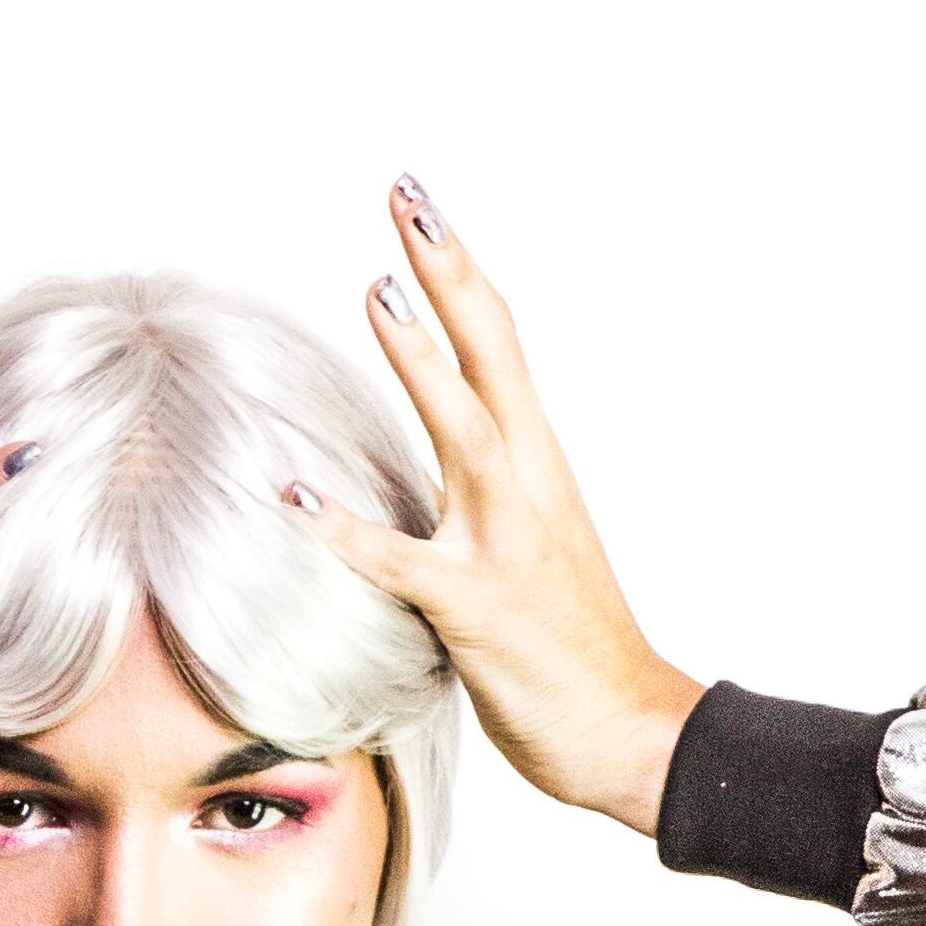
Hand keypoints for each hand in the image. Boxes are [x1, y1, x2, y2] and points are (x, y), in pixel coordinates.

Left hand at [282, 176, 704, 838]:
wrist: (633, 731)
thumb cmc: (573, 648)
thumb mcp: (527, 548)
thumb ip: (477, 498)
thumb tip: (423, 467)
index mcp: (539, 466)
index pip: (500, 344)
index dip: (459, 272)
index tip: (421, 206)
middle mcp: (529, 487)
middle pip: (492, 354)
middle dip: (448, 270)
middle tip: (407, 194)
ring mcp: (506, 544)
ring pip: (462, 432)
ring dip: (420, 360)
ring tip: (374, 289)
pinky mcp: (477, 608)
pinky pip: (400, 562)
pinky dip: (343, 529)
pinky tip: (292, 497)